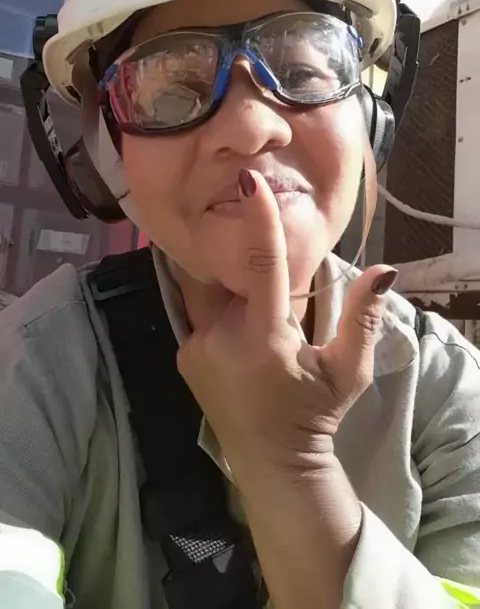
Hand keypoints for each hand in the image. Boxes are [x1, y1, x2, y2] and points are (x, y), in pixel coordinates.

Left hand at [178, 169, 397, 472]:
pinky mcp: (183, 354)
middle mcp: (220, 336)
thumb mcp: (350, 372)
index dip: (257, 220)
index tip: (248, 181)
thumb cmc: (314, 414)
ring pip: (214, 295)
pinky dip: (222, 316)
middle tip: (270, 295)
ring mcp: (195, 346)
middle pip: (232, 275)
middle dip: (246, 270)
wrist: (271, 463)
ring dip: (235, 296)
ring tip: (255, 324)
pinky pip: (202, 316)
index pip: (260, 264)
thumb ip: (363, 319)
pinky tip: (239, 343)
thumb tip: (384, 269)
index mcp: (264, 336)